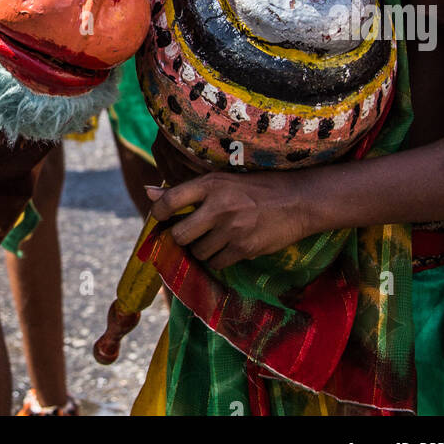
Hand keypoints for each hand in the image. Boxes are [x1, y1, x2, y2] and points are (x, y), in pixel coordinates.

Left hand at [146, 171, 313, 270]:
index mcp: (210, 183)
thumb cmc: (255, 187)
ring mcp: (232, 229)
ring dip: (201, 249)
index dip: (157, 214)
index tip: (159, 218)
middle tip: (190, 233)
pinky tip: (228, 247)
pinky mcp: (244, 249)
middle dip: (181, 238)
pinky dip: (217, 260)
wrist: (296, 201)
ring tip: (214, 238)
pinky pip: (216, 264)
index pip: (169, 201)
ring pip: (198, 252)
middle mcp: (218, 205)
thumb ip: (185, 189)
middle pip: (179, 235)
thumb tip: (146, 192)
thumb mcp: (221, 179)